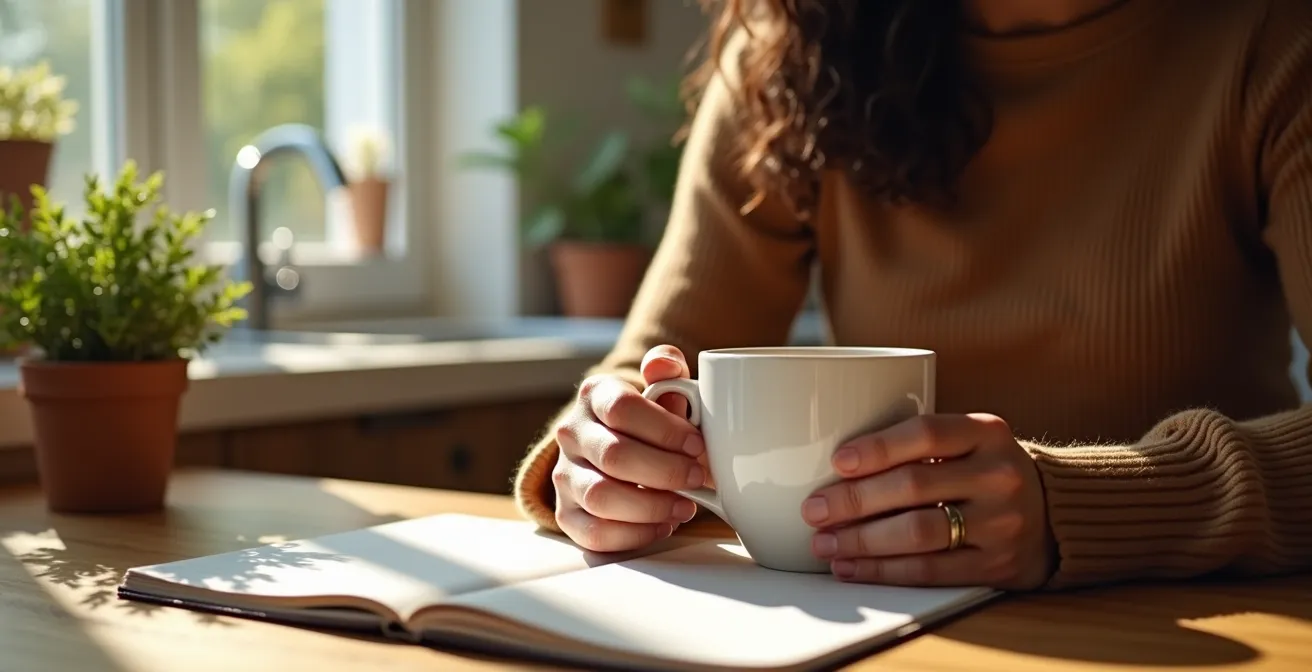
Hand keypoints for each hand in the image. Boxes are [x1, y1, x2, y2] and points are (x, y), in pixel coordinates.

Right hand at [552, 345, 708, 551]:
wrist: (621, 448)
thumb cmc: (650, 420)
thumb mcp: (663, 388)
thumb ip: (668, 370)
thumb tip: (664, 364)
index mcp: (594, 395)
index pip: (623, 409)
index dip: (665, 431)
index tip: (698, 444)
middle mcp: (571, 432)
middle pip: (614, 456)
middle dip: (665, 471)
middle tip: (698, 478)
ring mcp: (564, 475)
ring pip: (601, 497)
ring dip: (652, 506)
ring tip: (685, 506)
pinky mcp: (567, 514)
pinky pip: (594, 533)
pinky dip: (635, 534)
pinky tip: (662, 525)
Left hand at [801, 413, 1056, 589]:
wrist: (1056, 514)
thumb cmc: (986, 472)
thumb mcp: (970, 441)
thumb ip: (919, 443)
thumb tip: (835, 463)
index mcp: (987, 432)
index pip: (925, 434)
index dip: (877, 448)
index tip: (838, 461)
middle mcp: (999, 475)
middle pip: (913, 486)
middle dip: (854, 500)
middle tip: (814, 510)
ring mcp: (1001, 523)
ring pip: (918, 533)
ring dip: (861, 541)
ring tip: (824, 543)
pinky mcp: (997, 566)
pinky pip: (929, 570)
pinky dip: (883, 571)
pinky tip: (852, 567)